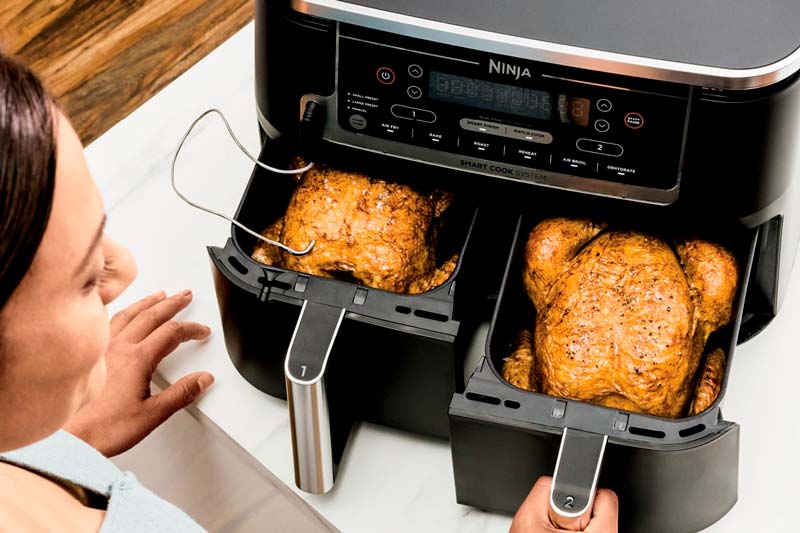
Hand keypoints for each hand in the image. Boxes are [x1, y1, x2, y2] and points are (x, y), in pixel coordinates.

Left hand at [64, 290, 213, 455]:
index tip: (202, 332)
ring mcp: (103, 349)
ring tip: (159, 295)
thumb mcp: (153, 415)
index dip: (191, 329)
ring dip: (148, 303)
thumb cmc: (105, 428)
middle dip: (172, 304)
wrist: (71, 438)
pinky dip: (124, 312)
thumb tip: (203, 379)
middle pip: (151, 315)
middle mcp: (119, 348)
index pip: (172, 332)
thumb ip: (181, 394)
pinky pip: (110, 323)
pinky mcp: (91, 356)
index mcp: (138, 359)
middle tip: (185, 296)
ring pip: (129, 315)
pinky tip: (124, 313)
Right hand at [510, 477, 617, 532]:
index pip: (604, 494)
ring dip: (572, 526)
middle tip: (556, 526)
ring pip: (593, 524)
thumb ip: (545, 492)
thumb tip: (556, 481)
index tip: (567, 498)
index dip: (580, 491)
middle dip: (573, 511)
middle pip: (598, 509)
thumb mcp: (529, 520)